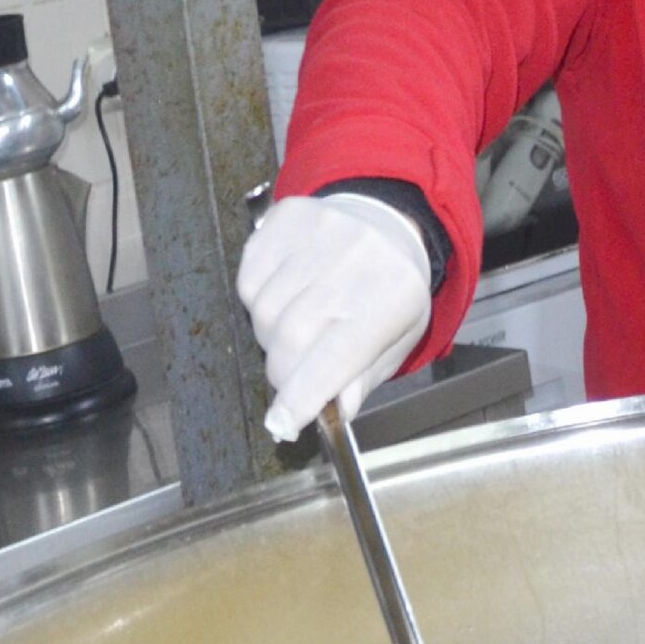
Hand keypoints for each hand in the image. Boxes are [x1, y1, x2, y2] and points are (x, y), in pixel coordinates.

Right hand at [237, 194, 432, 442]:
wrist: (387, 222)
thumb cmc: (390, 292)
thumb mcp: (395, 340)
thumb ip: (362, 379)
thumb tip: (333, 413)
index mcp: (390, 298)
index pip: (336, 356)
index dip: (304, 395)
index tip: (283, 424)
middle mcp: (354, 261)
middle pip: (290, 336)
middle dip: (283, 371)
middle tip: (293, 377)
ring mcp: (318, 234)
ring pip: (263, 310)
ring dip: (270, 336)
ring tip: (296, 328)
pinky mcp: (285, 220)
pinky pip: (249, 279)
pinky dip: (258, 300)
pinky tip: (284, 295)